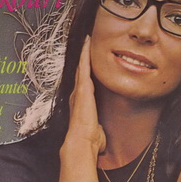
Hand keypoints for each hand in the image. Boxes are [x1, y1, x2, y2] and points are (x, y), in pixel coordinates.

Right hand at [65, 35, 105, 154]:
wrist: (82, 142)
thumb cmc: (90, 140)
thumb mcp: (97, 131)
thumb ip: (99, 129)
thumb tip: (102, 138)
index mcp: (81, 104)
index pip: (83, 84)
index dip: (84, 72)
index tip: (87, 63)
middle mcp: (78, 94)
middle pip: (80, 72)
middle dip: (82, 58)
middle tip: (85, 42)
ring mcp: (79, 90)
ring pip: (81, 66)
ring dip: (84, 52)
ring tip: (87, 38)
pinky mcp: (83, 87)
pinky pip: (84, 66)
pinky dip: (85, 54)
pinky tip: (87, 42)